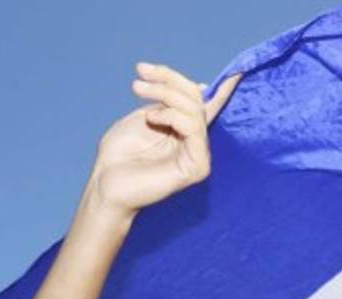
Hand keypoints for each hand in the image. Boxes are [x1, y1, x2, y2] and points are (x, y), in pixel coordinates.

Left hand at [87, 64, 241, 219]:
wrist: (105, 181)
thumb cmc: (118, 154)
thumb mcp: (144, 116)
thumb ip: (169, 104)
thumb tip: (203, 87)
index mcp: (183, 130)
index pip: (209, 107)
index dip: (224, 89)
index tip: (236, 73)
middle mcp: (194, 142)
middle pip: (196, 100)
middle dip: (169, 81)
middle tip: (140, 79)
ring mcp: (197, 155)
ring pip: (195, 111)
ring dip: (166, 94)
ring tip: (139, 91)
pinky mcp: (197, 167)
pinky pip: (194, 129)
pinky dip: (173, 117)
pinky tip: (152, 119)